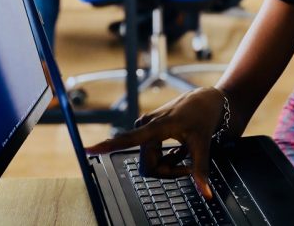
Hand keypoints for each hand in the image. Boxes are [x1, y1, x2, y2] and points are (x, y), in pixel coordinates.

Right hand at [86, 87, 226, 198]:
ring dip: (169, 163)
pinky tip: (179, 148)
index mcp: (156, 126)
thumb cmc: (203, 117)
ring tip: (184, 151)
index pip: (128, 139)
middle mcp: (145, 125)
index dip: (107, 146)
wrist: (206, 100)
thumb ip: (200, 170)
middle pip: (148, 166)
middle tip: (188, 165)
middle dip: (168, 171)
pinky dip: (168, 158)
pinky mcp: (147, 129)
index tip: (87, 149)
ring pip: (150, 163)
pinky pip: (152, 156)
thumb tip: (206, 193)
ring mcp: (145, 127)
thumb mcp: (203, 144)